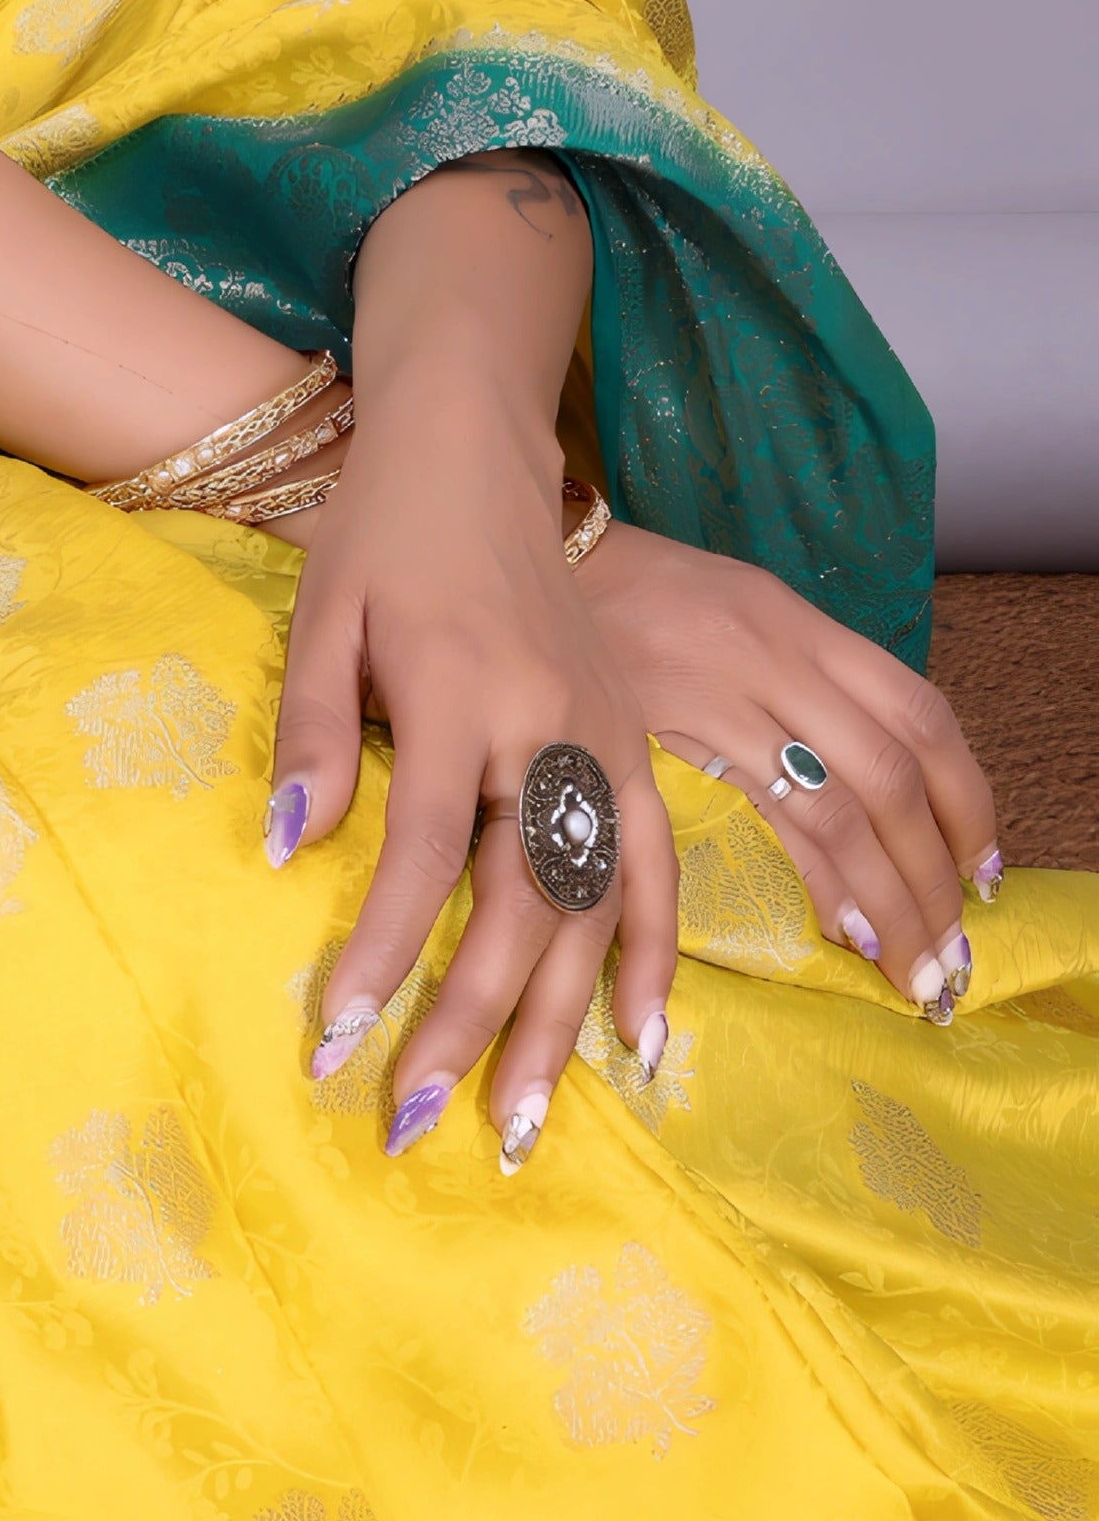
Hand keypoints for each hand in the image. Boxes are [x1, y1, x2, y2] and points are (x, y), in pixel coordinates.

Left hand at [270, 388, 678, 1168]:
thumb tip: (282, 851)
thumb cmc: (380, 534)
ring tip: (517, 1126)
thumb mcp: (322, 614)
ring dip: (556, 1024)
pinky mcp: (633, 742)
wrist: (473, 451)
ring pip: (591, 907)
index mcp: (457, 691)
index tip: (341, 1039)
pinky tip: (637, 1046)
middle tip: (412, 1120)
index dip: (385, 951)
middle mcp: (545, 724)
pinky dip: (652, 958)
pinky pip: (657, 867)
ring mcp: (603, 737)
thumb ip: (312, 733)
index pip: (424, 853)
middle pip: (517, 903)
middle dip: (466, 1022)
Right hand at [577, 523, 996, 1019]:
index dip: (968, 798)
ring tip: (907, 960)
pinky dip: (812, 879)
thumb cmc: (635, 595)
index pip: (920, 714)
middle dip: (932, 874)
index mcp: (800, 624)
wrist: (539, 560)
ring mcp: (721, 693)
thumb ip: (805, 681)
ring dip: (886, 895)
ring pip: (838, 807)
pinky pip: (761, 817)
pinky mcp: (663, 732)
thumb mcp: (740, 610)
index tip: (981, 868)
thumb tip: (873, 790)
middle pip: (890, 776)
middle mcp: (775, 655)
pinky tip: (837, 924)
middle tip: (948, 949)